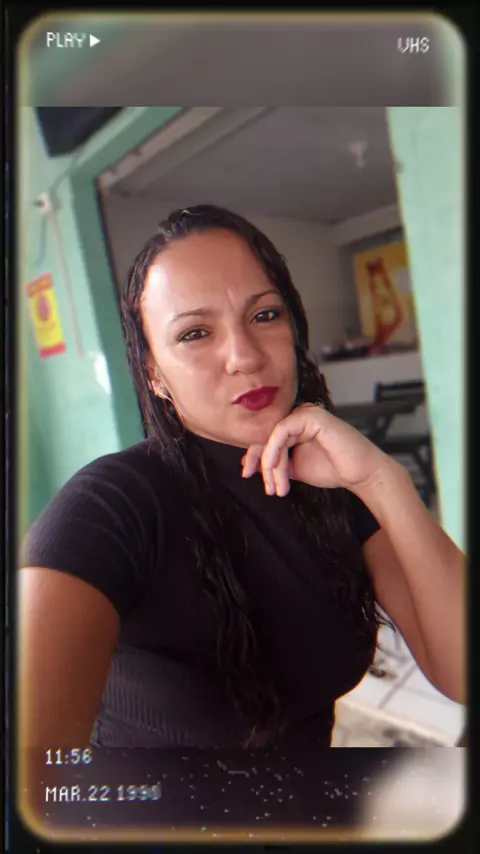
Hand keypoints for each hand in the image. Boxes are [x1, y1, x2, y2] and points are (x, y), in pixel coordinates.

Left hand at [242, 403, 389, 495]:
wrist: (359, 473)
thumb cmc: (332, 468)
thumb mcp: (294, 467)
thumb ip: (275, 461)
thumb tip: (250, 463)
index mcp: (294, 424)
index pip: (265, 435)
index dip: (254, 455)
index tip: (247, 474)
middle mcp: (298, 414)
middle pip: (265, 434)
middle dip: (259, 461)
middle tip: (263, 484)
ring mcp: (305, 412)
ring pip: (272, 436)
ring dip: (271, 464)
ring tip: (277, 486)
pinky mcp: (311, 416)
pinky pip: (281, 431)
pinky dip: (274, 452)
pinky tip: (275, 469)